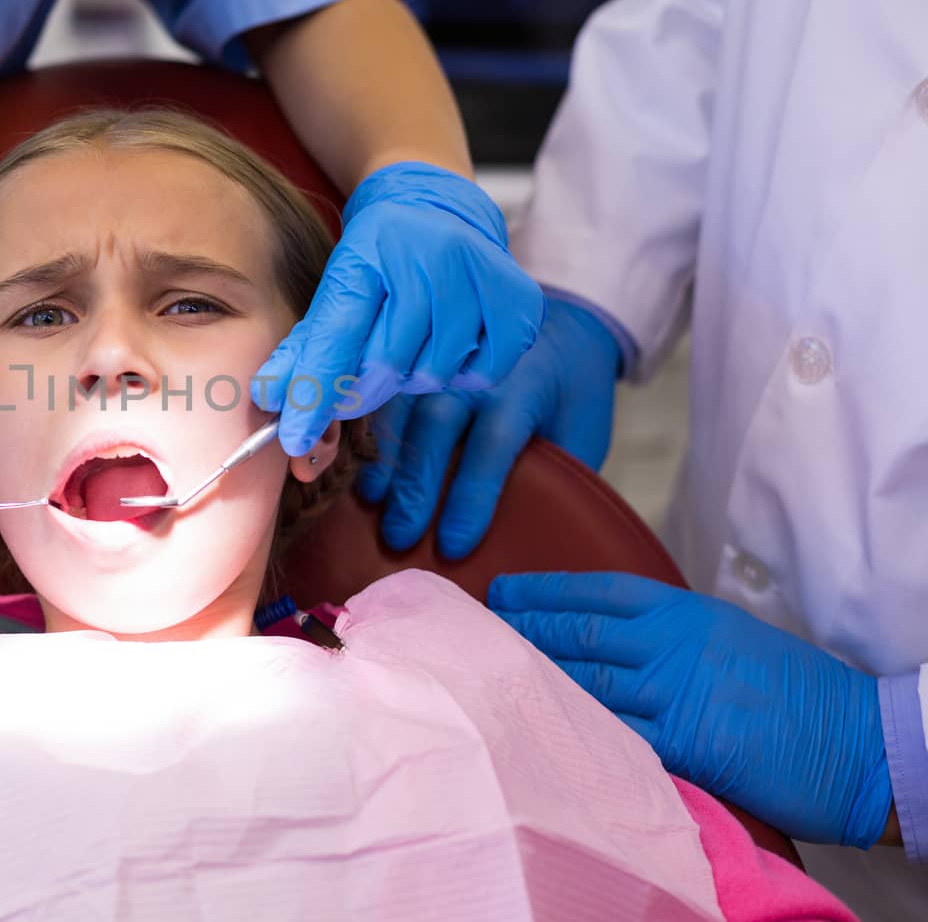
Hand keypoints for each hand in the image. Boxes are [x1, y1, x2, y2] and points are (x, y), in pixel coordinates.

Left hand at [251, 161, 543, 456]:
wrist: (439, 206)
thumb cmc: (379, 256)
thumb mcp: (336, 285)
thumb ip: (304, 346)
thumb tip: (268, 397)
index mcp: (371, 249)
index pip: (337, 336)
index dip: (313, 392)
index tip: (292, 438)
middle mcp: (431, 257)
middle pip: (386, 365)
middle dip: (364, 386)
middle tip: (360, 377)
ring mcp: (482, 277)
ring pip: (433, 373)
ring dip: (414, 375)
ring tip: (413, 339)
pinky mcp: (520, 302)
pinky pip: (481, 374)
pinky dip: (461, 371)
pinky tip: (453, 338)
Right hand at [356, 296, 620, 557]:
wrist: (561, 325)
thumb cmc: (572, 392)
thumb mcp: (583, 429)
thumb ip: (559, 471)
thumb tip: (525, 534)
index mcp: (523, 387)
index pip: (492, 444)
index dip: (472, 496)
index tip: (455, 543)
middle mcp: (475, 370)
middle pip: (436, 425)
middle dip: (415, 484)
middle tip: (399, 536)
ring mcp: (440, 361)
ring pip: (402, 407)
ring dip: (384, 457)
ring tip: (370, 501)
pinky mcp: (417, 361)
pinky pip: (386, 395)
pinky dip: (370, 432)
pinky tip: (354, 464)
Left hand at [489, 571, 893, 846]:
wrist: (857, 739)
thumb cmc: (794, 690)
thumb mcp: (728, 635)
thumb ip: (670, 632)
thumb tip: (610, 632)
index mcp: (683, 611)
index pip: (595, 590)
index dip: (542, 590)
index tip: (501, 590)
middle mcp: (672, 644)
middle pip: (576, 631)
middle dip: (520, 629)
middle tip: (475, 628)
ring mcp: (676, 692)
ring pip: (583, 679)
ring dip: (532, 675)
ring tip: (488, 672)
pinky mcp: (685, 742)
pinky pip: (613, 732)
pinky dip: (572, 727)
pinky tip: (536, 724)